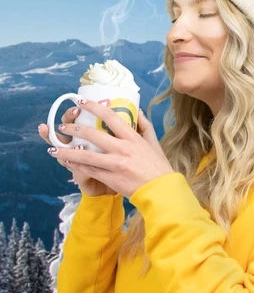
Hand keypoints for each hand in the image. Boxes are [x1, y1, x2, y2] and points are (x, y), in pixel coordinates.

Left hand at [45, 100, 174, 198]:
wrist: (160, 190)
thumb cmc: (158, 166)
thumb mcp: (153, 142)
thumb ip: (144, 125)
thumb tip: (137, 110)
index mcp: (132, 137)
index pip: (110, 117)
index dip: (94, 107)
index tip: (82, 102)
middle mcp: (122, 148)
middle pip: (93, 134)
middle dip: (74, 129)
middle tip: (62, 126)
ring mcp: (115, 164)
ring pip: (86, 155)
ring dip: (68, 151)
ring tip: (53, 148)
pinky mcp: (111, 178)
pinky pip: (89, 170)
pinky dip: (76, 165)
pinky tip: (66, 162)